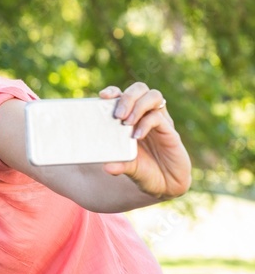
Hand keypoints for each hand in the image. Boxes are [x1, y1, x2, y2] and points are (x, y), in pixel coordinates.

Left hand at [100, 82, 191, 199]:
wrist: (166, 185)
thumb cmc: (144, 171)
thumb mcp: (127, 168)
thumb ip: (118, 165)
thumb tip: (106, 166)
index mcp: (131, 118)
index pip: (123, 95)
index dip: (113, 91)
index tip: (103, 96)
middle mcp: (146, 116)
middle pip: (139, 89)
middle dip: (127, 97)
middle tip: (117, 115)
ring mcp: (160, 122)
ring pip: (153, 96)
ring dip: (138, 105)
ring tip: (126, 123)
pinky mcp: (170, 131)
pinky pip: (159, 117)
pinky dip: (146, 123)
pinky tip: (137, 136)